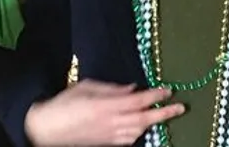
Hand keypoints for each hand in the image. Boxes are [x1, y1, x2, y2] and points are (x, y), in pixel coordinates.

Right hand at [24, 80, 184, 145]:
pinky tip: (142, 126)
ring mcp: (110, 136)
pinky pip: (129, 140)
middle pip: (144, 120)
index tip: (169, 90)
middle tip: (181, 108)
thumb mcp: (87, 87)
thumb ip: (113, 88)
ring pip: (139, 132)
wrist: (47, 129)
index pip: (138, 101)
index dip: (156, 96)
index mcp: (106, 106)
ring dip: (153, 123)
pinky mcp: (106, 144)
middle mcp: (112, 122)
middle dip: (165, 114)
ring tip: (164, 114)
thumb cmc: (65, 103)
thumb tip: (134, 88)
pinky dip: (139, 132)